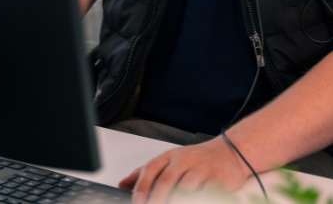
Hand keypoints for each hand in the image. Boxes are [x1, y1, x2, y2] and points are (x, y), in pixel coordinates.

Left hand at [118, 136, 250, 202]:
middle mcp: (183, 161)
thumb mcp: (169, 160)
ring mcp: (200, 170)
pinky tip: (192, 203)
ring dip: (176, 201)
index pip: (151, 169)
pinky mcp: (217, 181)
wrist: (230, 152)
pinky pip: (206, 194)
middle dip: (157, 199)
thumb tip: (121, 184)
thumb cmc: (196, 159)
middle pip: (166, 181)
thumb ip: (146, 173)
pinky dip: (198, 201)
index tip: (136, 201)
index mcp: (169, 156)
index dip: (142, 185)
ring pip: (185, 189)